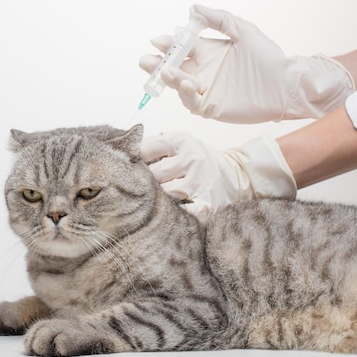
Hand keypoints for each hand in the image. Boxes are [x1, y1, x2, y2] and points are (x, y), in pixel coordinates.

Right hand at [139, 5, 354, 122]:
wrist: (285, 85)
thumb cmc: (268, 58)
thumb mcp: (243, 31)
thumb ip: (218, 20)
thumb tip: (192, 9)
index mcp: (206, 53)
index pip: (180, 48)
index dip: (168, 44)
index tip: (160, 40)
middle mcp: (202, 71)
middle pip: (172, 68)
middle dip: (157, 64)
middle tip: (147, 60)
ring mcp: (204, 90)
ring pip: (178, 85)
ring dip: (169, 78)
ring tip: (166, 71)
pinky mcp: (210, 106)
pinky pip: (191, 101)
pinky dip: (185, 94)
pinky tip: (187, 83)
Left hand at [141, 132, 295, 219]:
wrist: (235, 175)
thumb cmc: (197, 159)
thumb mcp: (179, 143)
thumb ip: (153, 145)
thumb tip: (122, 151)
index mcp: (182, 142)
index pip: (145, 150)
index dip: (134, 161)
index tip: (130, 168)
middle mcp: (192, 160)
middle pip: (152, 175)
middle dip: (145, 182)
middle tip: (144, 187)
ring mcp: (200, 183)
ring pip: (164, 195)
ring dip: (159, 199)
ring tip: (162, 197)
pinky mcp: (207, 204)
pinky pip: (182, 213)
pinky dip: (177, 214)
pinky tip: (175, 210)